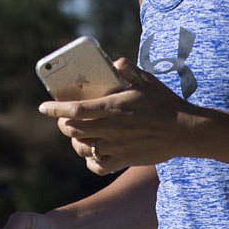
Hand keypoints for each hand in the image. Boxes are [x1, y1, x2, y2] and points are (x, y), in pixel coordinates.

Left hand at [40, 61, 191, 175]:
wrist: (184, 130)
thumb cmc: (165, 103)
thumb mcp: (147, 80)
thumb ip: (128, 69)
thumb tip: (115, 62)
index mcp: (112, 108)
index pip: (74, 110)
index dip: (55, 109)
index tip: (43, 107)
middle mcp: (110, 129)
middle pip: (74, 130)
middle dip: (64, 125)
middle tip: (64, 120)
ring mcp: (116, 147)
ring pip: (83, 148)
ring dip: (76, 142)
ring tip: (78, 136)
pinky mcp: (124, 160)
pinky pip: (98, 166)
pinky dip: (91, 162)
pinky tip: (93, 154)